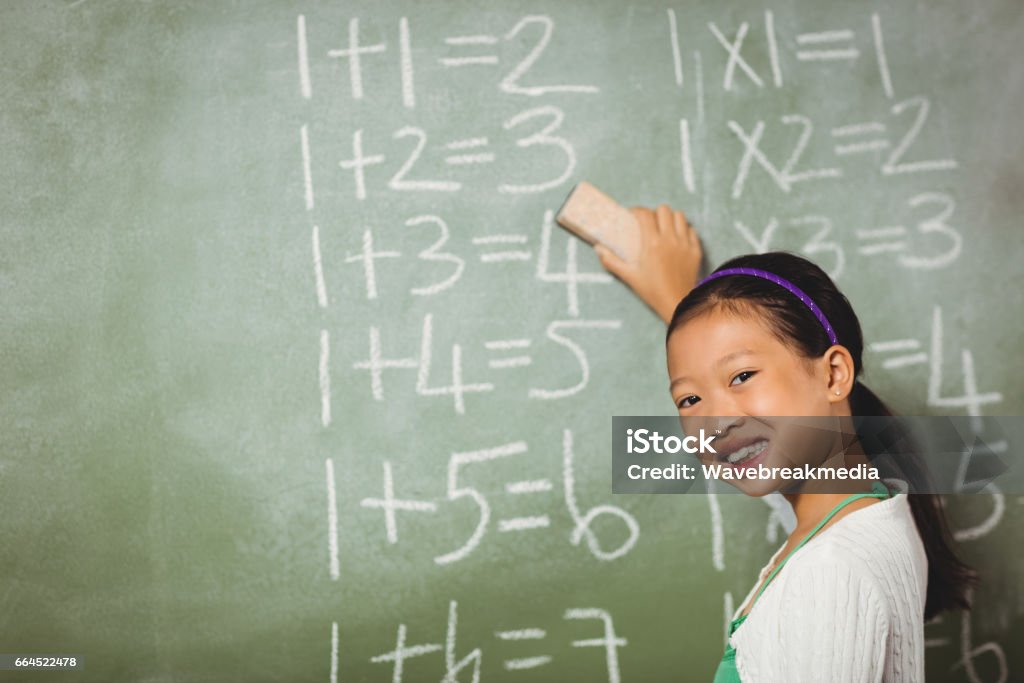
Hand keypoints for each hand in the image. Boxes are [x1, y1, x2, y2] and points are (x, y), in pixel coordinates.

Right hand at [594, 204, 702, 323]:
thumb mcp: (629, 276)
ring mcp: (685, 244)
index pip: (645, 214)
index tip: (632, 215)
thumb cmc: (652, 291)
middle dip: (654, 212)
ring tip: (664, 226)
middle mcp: (670, 239)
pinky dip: (684, 230)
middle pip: (664, 210)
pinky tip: (678, 237)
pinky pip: (692, 230)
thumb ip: (612, 261)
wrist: (677, 304)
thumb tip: (598, 248)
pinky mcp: (695, 250)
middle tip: (649, 221)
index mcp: (652, 243)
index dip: (637, 210)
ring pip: (680, 216)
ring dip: (671, 218)